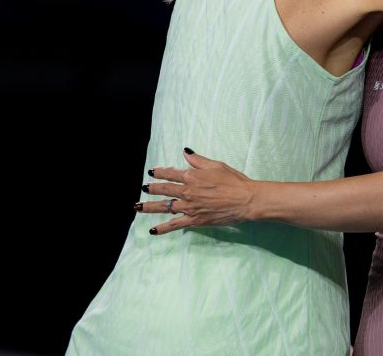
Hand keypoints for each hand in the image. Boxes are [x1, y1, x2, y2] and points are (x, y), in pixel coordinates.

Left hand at [137, 149, 254, 234]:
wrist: (245, 200)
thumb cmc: (234, 181)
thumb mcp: (217, 165)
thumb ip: (198, 160)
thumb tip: (185, 152)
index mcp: (192, 176)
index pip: (171, 173)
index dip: (160, 172)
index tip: (152, 172)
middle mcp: (187, 191)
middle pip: (164, 189)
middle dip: (152, 188)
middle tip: (143, 188)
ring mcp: (189, 207)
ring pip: (164, 207)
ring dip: (149, 207)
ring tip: (137, 207)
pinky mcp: (194, 220)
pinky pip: (174, 225)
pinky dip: (162, 228)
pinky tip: (152, 230)